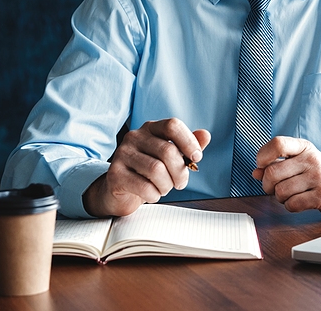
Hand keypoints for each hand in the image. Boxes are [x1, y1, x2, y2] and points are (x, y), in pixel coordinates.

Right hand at [83, 119, 210, 217]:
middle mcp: (134, 137)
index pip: (172, 125)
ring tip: (164, 188)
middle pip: (167, 151)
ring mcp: (122, 154)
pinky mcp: (115, 174)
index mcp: (151, 128)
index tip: (196, 158)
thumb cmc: (149, 171)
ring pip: (156, 170)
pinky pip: (144, 187)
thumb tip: (205, 135)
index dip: (189, 142)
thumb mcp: (171, 157)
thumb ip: (188, 146)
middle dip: (180, 172)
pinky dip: (154, 195)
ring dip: (167, 185)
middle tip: (180, 183)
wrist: (120, 191)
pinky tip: (152, 195)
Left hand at [252, 136, 320, 217]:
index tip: (262, 165)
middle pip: (272, 172)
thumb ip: (277, 164)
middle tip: (275, 187)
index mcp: (305, 148)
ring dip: (280, 198)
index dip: (263, 155)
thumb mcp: (301, 162)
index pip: (278, 143)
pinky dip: (291, 206)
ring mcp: (318, 178)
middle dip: (268, 185)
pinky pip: (292, 204)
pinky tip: (300, 202)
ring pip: (280, 191)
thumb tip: (256, 172)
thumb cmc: (319, 175)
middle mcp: (312, 160)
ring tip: (291, 194)